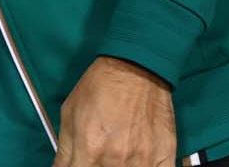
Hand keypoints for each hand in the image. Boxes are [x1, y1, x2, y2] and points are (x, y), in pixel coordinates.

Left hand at [52, 57, 174, 166]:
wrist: (136, 69)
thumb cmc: (102, 87)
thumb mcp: (69, 114)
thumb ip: (64, 150)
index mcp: (89, 150)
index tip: (80, 164)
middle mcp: (115, 160)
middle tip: (97, 157)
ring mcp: (142, 162)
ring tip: (118, 155)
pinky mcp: (164, 160)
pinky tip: (138, 161)